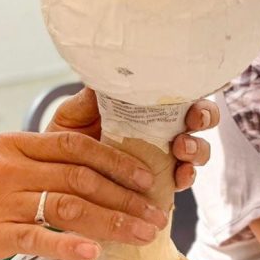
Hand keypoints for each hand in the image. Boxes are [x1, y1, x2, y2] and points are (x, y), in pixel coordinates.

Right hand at [0, 130, 168, 259]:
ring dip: (111, 221)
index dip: (115, 160)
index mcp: (11, 144)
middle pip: (78, 176)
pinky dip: (69, 244)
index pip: (73, 144)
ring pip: (67, 206)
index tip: (145, 178)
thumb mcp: (0, 166)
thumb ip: (41, 160)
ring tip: (141, 234)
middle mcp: (5, 166)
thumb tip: (99, 163)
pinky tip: (94, 252)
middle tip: (154, 214)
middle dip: (124, 196)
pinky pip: (38, 237)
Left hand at [46, 86, 218, 189]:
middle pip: (197, 120)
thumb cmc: (66, 137)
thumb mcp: (74, 113)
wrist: (55, 173)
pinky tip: (180, 177)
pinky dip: (185, 178)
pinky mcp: (158, 184)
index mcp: (143, 107)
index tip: (192, 96)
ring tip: (183, 150)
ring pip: (196, 151)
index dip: (193, 92)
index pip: (178, 94)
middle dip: (204, 118)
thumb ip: (89, 98)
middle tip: (193, 121)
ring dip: (197, 149)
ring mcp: (162, 158)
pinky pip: (180, 181)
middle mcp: (159, 130)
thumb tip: (101, 76)